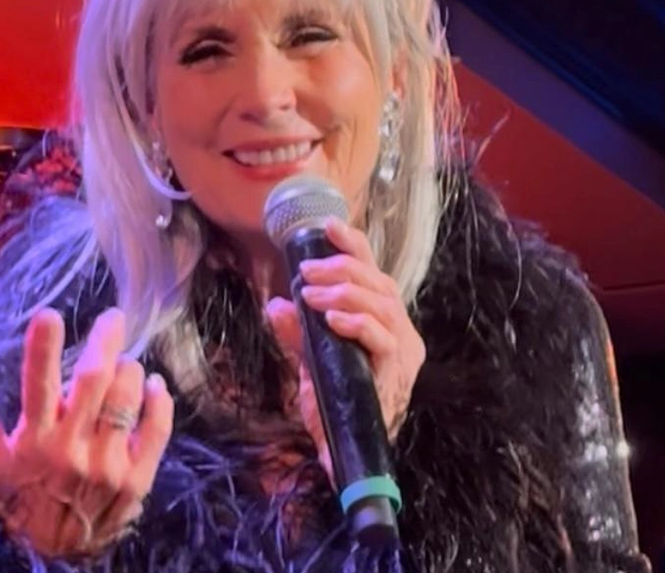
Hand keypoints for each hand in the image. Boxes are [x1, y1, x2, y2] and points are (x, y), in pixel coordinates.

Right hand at [0, 307, 173, 556]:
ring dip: (129, 370)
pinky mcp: (138, 477)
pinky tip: (155, 384)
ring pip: (126, 398)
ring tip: (123, 364)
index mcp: (34, 440)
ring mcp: (108, 464)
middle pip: (93, 381)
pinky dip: (160, 401)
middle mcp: (72, 449)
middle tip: (113, 318)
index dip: (42, 349)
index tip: (49, 315)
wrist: (57, 553)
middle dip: (104, 341)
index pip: (37, 387)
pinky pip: (157, 429)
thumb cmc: (22, 494)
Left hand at [266, 218, 424, 477]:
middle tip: (307, 271)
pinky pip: (382, 338)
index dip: (354, 246)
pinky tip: (332, 319)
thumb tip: (275, 304)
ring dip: (345, 292)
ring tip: (313, 294)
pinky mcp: (397, 372)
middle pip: (379, 283)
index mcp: (384, 319)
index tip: (328, 226)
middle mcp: (400, 330)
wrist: (345, 452)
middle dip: (341, 269)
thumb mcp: (310, 361)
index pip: (374, 272)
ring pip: (383, 304)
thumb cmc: (335, 403)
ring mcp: (402, 351)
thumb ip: (297, 333)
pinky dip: (357, 323)